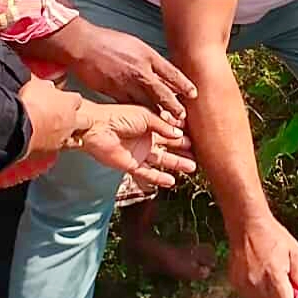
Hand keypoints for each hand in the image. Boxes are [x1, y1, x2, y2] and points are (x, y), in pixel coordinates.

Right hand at [63, 21, 196, 121]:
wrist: (84, 45)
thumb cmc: (108, 42)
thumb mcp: (136, 45)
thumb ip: (150, 60)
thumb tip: (163, 72)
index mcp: (147, 56)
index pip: (171, 73)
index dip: (184, 85)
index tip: (194, 94)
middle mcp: (140, 71)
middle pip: (162, 93)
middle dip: (174, 106)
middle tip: (183, 117)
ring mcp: (127, 83)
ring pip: (147, 103)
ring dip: (159, 114)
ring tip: (169, 125)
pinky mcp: (114, 93)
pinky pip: (130, 106)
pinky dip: (139, 114)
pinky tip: (145, 121)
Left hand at [73, 102, 196, 188]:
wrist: (97, 128)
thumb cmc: (118, 116)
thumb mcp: (145, 116)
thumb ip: (163, 127)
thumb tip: (180, 134)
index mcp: (149, 123)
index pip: (169, 130)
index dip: (182, 134)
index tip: (198, 137)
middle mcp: (145, 138)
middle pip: (168, 146)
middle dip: (183, 150)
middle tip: (199, 154)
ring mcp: (139, 152)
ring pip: (162, 160)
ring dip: (176, 164)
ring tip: (192, 168)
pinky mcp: (131, 165)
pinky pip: (148, 174)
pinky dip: (159, 178)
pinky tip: (172, 182)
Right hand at [228, 215, 297, 297]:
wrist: (247, 225)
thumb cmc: (269, 234)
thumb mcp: (295, 251)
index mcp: (274, 277)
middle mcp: (257, 284)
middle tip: (292, 287)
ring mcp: (245, 285)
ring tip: (275, 278)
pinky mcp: (236, 284)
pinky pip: (252, 297)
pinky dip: (260, 293)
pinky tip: (263, 278)